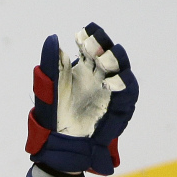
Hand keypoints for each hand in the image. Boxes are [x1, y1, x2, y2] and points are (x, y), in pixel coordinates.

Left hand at [25, 23, 137, 174]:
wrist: (60, 143)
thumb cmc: (55, 114)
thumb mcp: (51, 88)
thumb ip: (53, 66)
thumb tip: (52, 40)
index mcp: (85, 70)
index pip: (91, 49)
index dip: (89, 39)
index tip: (81, 33)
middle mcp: (101, 78)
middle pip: (108, 57)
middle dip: (103, 48)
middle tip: (92, 43)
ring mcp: (111, 93)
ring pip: (121, 73)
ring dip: (114, 63)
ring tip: (103, 58)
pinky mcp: (118, 109)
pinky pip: (126, 96)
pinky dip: (120, 87)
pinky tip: (109, 81)